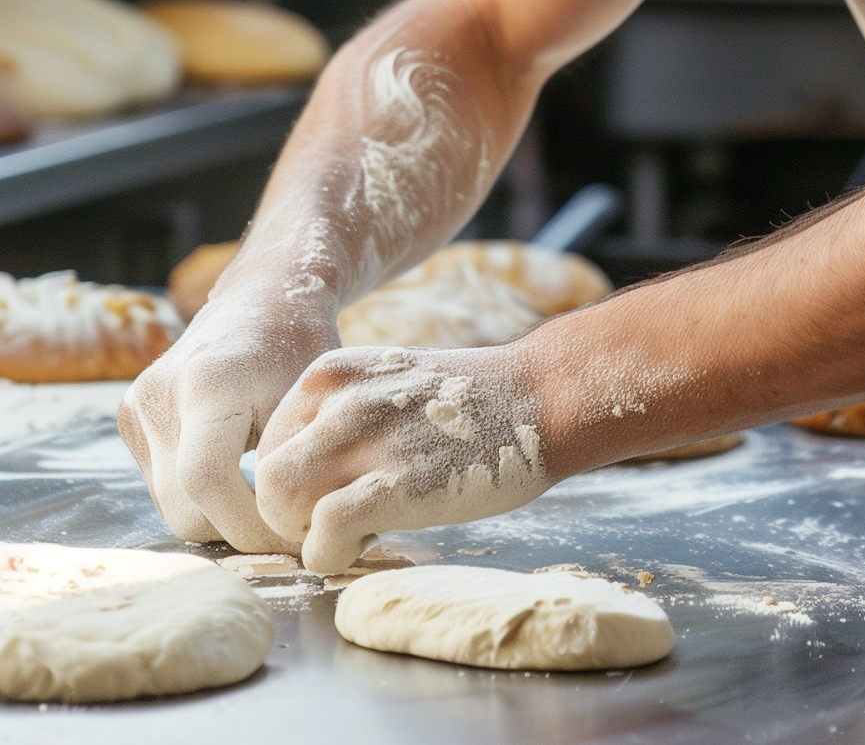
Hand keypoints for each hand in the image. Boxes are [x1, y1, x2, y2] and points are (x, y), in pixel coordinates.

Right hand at [119, 286, 338, 553]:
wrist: (264, 296)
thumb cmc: (303, 345)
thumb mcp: (314, 399)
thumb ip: (297, 466)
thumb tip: (305, 539)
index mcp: (208, 382)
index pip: (208, 481)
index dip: (251, 524)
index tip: (296, 532)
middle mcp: (158, 393)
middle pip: (186, 507)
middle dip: (241, 529)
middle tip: (290, 526)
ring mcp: (136, 405)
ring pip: (172, 507)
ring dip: (220, 517)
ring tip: (267, 500)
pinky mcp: (129, 417)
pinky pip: (163, 487)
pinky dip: (201, 497)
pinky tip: (238, 476)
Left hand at [256, 345, 550, 573]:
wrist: (538, 397)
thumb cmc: (467, 402)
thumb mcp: (388, 384)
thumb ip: (340, 418)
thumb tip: (300, 478)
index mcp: (332, 373)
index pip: (267, 446)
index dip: (292, 483)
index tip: (332, 492)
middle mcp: (340, 400)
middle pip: (265, 478)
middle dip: (288, 515)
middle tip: (330, 522)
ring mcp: (366, 440)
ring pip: (280, 502)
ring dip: (304, 534)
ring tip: (347, 532)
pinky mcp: (394, 485)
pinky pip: (323, 534)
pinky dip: (331, 553)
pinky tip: (367, 542)